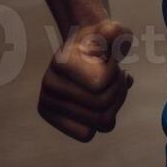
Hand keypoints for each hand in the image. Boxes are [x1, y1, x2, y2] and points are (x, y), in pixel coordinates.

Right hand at [37, 19, 134, 141]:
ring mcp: (48, 103)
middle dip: (118, 91)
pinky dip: (101, 120)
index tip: (112, 62)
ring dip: (114, 105)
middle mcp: (49, 84)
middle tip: (116, 77)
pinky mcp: (53, 118)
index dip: (115, 75)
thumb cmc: (105, 41)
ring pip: (100, 123)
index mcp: (62, 61)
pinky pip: (87, 134)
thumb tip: (108, 36)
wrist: (86, 48)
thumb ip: (115, 31)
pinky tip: (100, 100)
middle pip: (102, 109)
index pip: (100, 84)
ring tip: (110, 87)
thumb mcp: (115, 32)